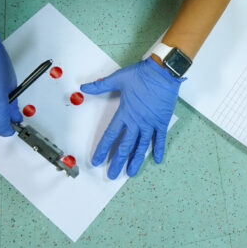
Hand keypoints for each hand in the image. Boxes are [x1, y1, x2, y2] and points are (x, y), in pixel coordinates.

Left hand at [81, 57, 182, 177]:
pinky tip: (157, 160)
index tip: (97, 161)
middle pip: (125, 146)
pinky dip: (158, 149)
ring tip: (131, 172)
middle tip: (112, 175)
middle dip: (117, 162)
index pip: (110, 136)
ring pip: (142, 146)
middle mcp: (137, 122)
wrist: (163, 72)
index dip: (103, 149)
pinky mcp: (162, 121)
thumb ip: (100, 85)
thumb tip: (84, 87)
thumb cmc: (141, 75)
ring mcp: (150, 123)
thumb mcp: (118, 79)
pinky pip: (160, 139)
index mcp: (125, 113)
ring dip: (136, 160)